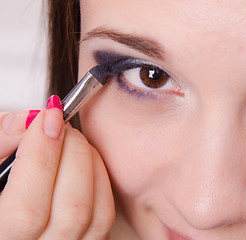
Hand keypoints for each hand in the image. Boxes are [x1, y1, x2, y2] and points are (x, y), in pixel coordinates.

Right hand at [0, 96, 114, 239]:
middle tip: (63, 127)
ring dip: (90, 165)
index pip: (27, 210)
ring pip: (97, 214)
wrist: (10, 216)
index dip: (41, 157)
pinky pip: (106, 216)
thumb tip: (29, 121)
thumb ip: (1, 143)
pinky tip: (85, 162)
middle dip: (72, 154)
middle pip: (72, 210)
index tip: (49, 117)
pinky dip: (102, 180)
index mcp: (1, 237)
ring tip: (72, 142)